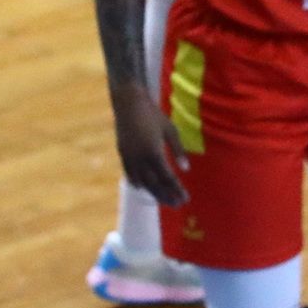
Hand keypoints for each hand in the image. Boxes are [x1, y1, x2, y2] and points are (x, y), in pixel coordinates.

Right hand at [111, 83, 188, 205]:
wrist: (128, 103)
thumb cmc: (153, 114)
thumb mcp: (171, 130)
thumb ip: (178, 150)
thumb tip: (185, 169)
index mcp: (153, 153)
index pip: (167, 177)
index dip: (176, 189)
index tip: (185, 198)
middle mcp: (140, 158)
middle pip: (154, 183)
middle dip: (166, 195)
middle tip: (177, 204)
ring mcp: (129, 157)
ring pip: (141, 181)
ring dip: (153, 192)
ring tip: (164, 200)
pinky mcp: (122, 153)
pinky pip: (129, 173)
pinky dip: (137, 182)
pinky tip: (143, 188)